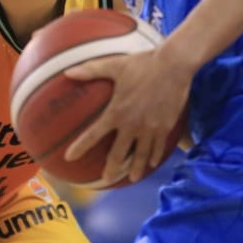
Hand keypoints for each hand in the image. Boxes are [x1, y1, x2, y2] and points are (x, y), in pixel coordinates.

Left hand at [62, 47, 191, 182]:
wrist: (174, 66)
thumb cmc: (143, 64)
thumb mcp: (115, 65)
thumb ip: (91, 70)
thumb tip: (68, 72)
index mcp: (116, 112)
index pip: (93, 135)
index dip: (79, 147)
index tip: (69, 158)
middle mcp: (132, 125)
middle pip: (119, 155)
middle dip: (111, 169)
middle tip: (106, 178)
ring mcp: (150, 128)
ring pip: (141, 156)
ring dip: (136, 169)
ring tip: (133, 178)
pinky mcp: (166, 127)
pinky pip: (159, 148)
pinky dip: (155, 157)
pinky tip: (153, 162)